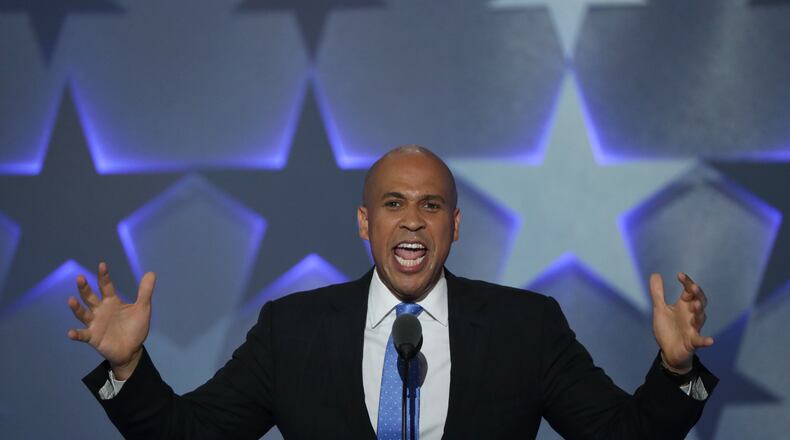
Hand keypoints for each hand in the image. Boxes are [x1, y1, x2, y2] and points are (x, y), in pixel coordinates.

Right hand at [67, 262, 155, 379]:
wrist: (132, 349)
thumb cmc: (135, 327)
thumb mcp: (142, 308)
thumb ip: (145, 291)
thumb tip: (151, 273)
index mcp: (111, 302)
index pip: (106, 286)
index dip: (104, 276)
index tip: (102, 264)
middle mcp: (100, 310)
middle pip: (90, 297)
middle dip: (84, 288)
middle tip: (80, 278)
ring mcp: (95, 323)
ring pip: (83, 314)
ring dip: (76, 308)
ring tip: (71, 300)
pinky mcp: (93, 337)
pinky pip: (83, 335)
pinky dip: (76, 334)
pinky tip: (70, 333)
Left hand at [649, 272, 713, 372]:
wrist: (668, 351)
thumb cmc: (667, 328)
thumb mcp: (660, 309)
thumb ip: (658, 293)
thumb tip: (655, 274)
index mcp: (684, 306)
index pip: (689, 291)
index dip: (687, 283)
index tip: (680, 275)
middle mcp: (691, 315)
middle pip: (699, 302)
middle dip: (697, 294)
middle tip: (693, 286)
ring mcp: (693, 328)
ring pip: (700, 318)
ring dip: (698, 311)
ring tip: (695, 305)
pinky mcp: (692, 342)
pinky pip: (700, 341)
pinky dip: (705, 340)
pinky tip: (710, 340)